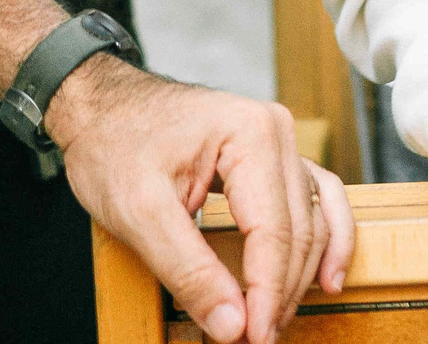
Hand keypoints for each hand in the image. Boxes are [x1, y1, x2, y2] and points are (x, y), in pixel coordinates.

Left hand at [52, 59, 354, 343]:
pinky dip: (326, 240)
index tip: (252, 339)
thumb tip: (232, 325)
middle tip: (255, 340)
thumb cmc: (113, 144)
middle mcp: (275, 132)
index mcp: (249, 135)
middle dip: (279, 293)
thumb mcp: (138, 212)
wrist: (100, 106)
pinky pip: (316, 199)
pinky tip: (326, 278)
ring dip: (300, 277)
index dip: (265, 295)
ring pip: (312, 222)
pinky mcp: (272, 156)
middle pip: (298, 231)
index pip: (274, 233)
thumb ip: (187, 270)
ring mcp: (278, 141)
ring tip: (276, 321)